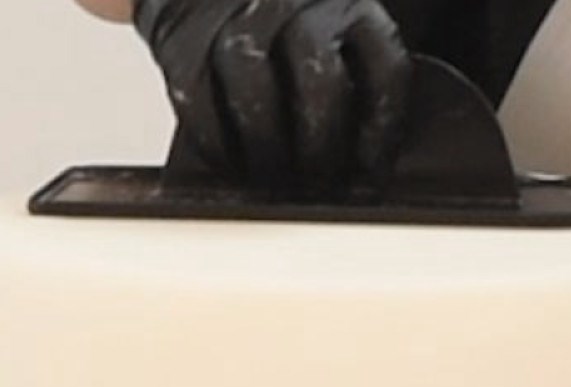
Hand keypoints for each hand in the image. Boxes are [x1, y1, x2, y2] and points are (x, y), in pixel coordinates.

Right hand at [133, 0, 411, 191]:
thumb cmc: (283, 33)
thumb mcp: (335, 41)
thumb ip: (356, 88)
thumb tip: (364, 170)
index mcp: (351, 8)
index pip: (384, 72)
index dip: (381, 135)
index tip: (370, 175)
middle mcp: (298, 4)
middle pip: (321, 85)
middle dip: (321, 150)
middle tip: (317, 184)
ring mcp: (240, 21)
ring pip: (256, 97)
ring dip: (269, 155)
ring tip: (274, 180)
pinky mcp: (186, 42)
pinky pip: (201, 108)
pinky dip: (219, 150)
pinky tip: (234, 165)